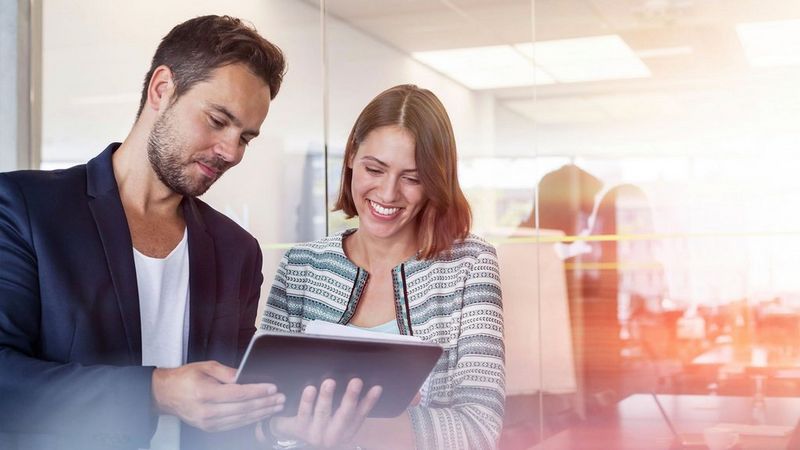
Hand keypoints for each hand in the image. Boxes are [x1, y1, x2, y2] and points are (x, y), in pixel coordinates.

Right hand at [152, 360, 284, 431]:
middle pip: (242, 408)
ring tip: (276, 407)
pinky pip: (234, 425)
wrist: (166, 394)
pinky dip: (250, 420)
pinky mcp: (209, 428)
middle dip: (264, 404)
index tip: (272, 388)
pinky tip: (261, 414)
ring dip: (261, 413)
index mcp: (205, 393)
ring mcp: (207, 422)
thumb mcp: (206, 367)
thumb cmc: (186, 378)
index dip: (257, 391)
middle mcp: (206, 411)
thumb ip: (227, 372)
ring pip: (241, 419)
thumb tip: (245, 375)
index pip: (237, 394)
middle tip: (280, 399)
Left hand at [270, 378, 381, 447]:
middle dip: (350, 398)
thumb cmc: (322, 423)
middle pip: (343, 416)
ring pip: (321, 413)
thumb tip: (375, 385)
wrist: (295, 436)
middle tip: (356, 381)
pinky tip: (306, 389)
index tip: (376, 387)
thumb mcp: (340, 419)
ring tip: (329, 383)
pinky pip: (301, 413)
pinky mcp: (298, 428)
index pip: (360, 415)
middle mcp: (332, 435)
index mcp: (345, 432)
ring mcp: (314, 433)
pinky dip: (304, 401)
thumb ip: (354, 405)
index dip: (369, 402)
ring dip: (326, 397)